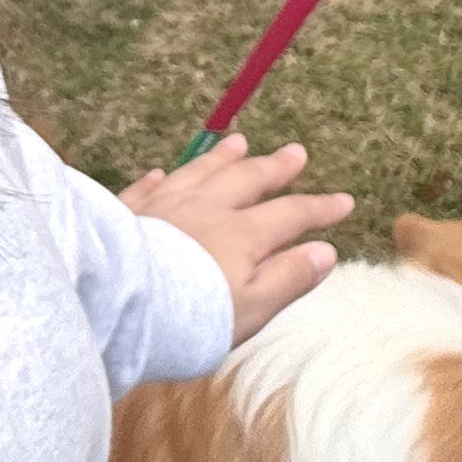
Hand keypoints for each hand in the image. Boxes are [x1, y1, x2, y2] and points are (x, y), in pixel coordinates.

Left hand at [119, 133, 352, 341]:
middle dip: (274, 167)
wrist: (118, 305)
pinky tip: (162, 172)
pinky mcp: (127, 213)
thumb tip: (326, 252)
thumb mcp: (252, 309)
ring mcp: (163, 206)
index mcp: (241, 236)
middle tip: (296, 152)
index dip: (319, 209)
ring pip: (198, 172)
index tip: (343, 201)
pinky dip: (160, 178)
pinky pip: (147, 188)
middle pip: (246, 181)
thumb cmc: (191, 318)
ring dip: (222, 158)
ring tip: (239, 143)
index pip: (290, 215)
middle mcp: (205, 210)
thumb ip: (288, 279)